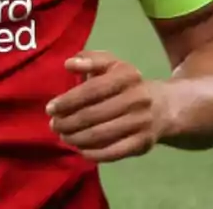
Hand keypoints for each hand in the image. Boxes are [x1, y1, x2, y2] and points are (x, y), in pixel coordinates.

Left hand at [47, 51, 169, 162]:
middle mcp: (137, 98)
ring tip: (63, 137)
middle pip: (94, 114)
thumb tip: (68, 64)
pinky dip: (94, 153)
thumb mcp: (110, 64)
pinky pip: (115, 152)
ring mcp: (142, 122)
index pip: (92, 90)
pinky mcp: (144, 143)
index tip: (50, 108)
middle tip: (54, 125)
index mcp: (126, 75)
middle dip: (68, 122)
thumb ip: (89, 58)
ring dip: (77, 138)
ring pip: (102, 134)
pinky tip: (80, 150)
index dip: (68, 101)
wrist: (162, 107)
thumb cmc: (123, 83)